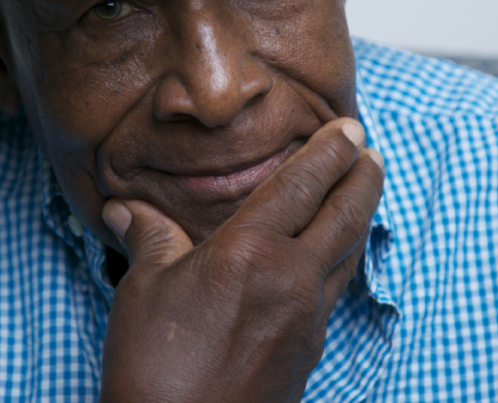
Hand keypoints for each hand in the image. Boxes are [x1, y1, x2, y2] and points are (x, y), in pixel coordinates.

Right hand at [98, 118, 383, 402]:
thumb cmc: (155, 367)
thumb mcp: (144, 289)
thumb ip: (149, 236)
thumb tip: (126, 208)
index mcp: (250, 252)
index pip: (303, 185)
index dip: (330, 151)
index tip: (350, 129)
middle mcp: (291, 280)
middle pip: (346, 215)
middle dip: (365, 178)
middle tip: (372, 153)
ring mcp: (307, 318)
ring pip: (349, 254)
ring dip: (360, 218)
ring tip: (362, 195)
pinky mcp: (309, 350)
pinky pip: (336, 290)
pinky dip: (342, 259)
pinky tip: (332, 259)